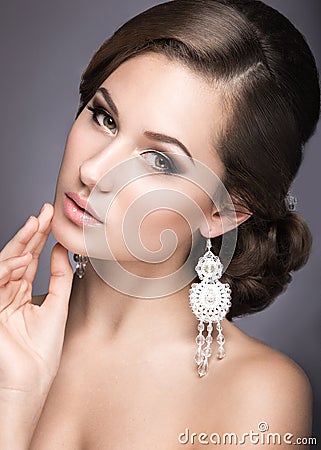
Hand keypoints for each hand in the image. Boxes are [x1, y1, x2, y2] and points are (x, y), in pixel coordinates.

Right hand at [0, 203, 72, 393]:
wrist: (30, 382)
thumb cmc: (43, 352)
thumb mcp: (57, 306)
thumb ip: (59, 277)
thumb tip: (60, 250)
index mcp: (21, 294)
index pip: (29, 259)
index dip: (39, 238)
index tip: (50, 217)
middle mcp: (6, 294)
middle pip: (16, 257)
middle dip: (29, 234)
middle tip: (43, 213)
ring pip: (3, 264)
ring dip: (19, 244)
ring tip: (36, 227)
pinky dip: (7, 269)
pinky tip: (24, 258)